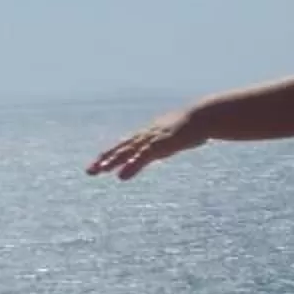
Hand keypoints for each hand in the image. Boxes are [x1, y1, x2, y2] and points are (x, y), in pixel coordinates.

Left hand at [86, 110, 204, 179]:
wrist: (204, 116)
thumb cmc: (192, 127)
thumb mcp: (175, 138)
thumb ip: (167, 144)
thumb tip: (164, 148)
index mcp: (148, 135)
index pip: (124, 146)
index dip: (110, 154)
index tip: (97, 164)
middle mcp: (146, 136)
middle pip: (121, 148)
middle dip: (105, 159)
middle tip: (89, 171)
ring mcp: (152, 139)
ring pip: (128, 152)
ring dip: (112, 161)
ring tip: (100, 171)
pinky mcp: (161, 145)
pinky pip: (142, 157)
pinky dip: (130, 166)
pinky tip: (121, 176)